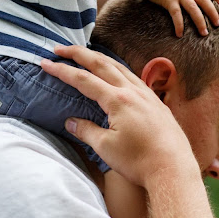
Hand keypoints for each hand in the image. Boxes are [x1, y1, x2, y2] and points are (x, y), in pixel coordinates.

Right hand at [41, 46, 198, 187]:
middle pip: (102, 64)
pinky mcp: (156, 103)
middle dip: (79, 54)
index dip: (62, 70)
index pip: (83, 79)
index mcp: (118, 100)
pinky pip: (134, 77)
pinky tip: (117, 74)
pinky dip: (119, 69)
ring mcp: (147, 95)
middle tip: (60, 48)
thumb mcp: (106, 147)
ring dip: (100, 58)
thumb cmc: (139, 161)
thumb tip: (70, 122)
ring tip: (85, 55)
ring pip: (120, 67)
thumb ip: (86, 130)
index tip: (45, 63)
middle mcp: (133, 91)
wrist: (173, 169)